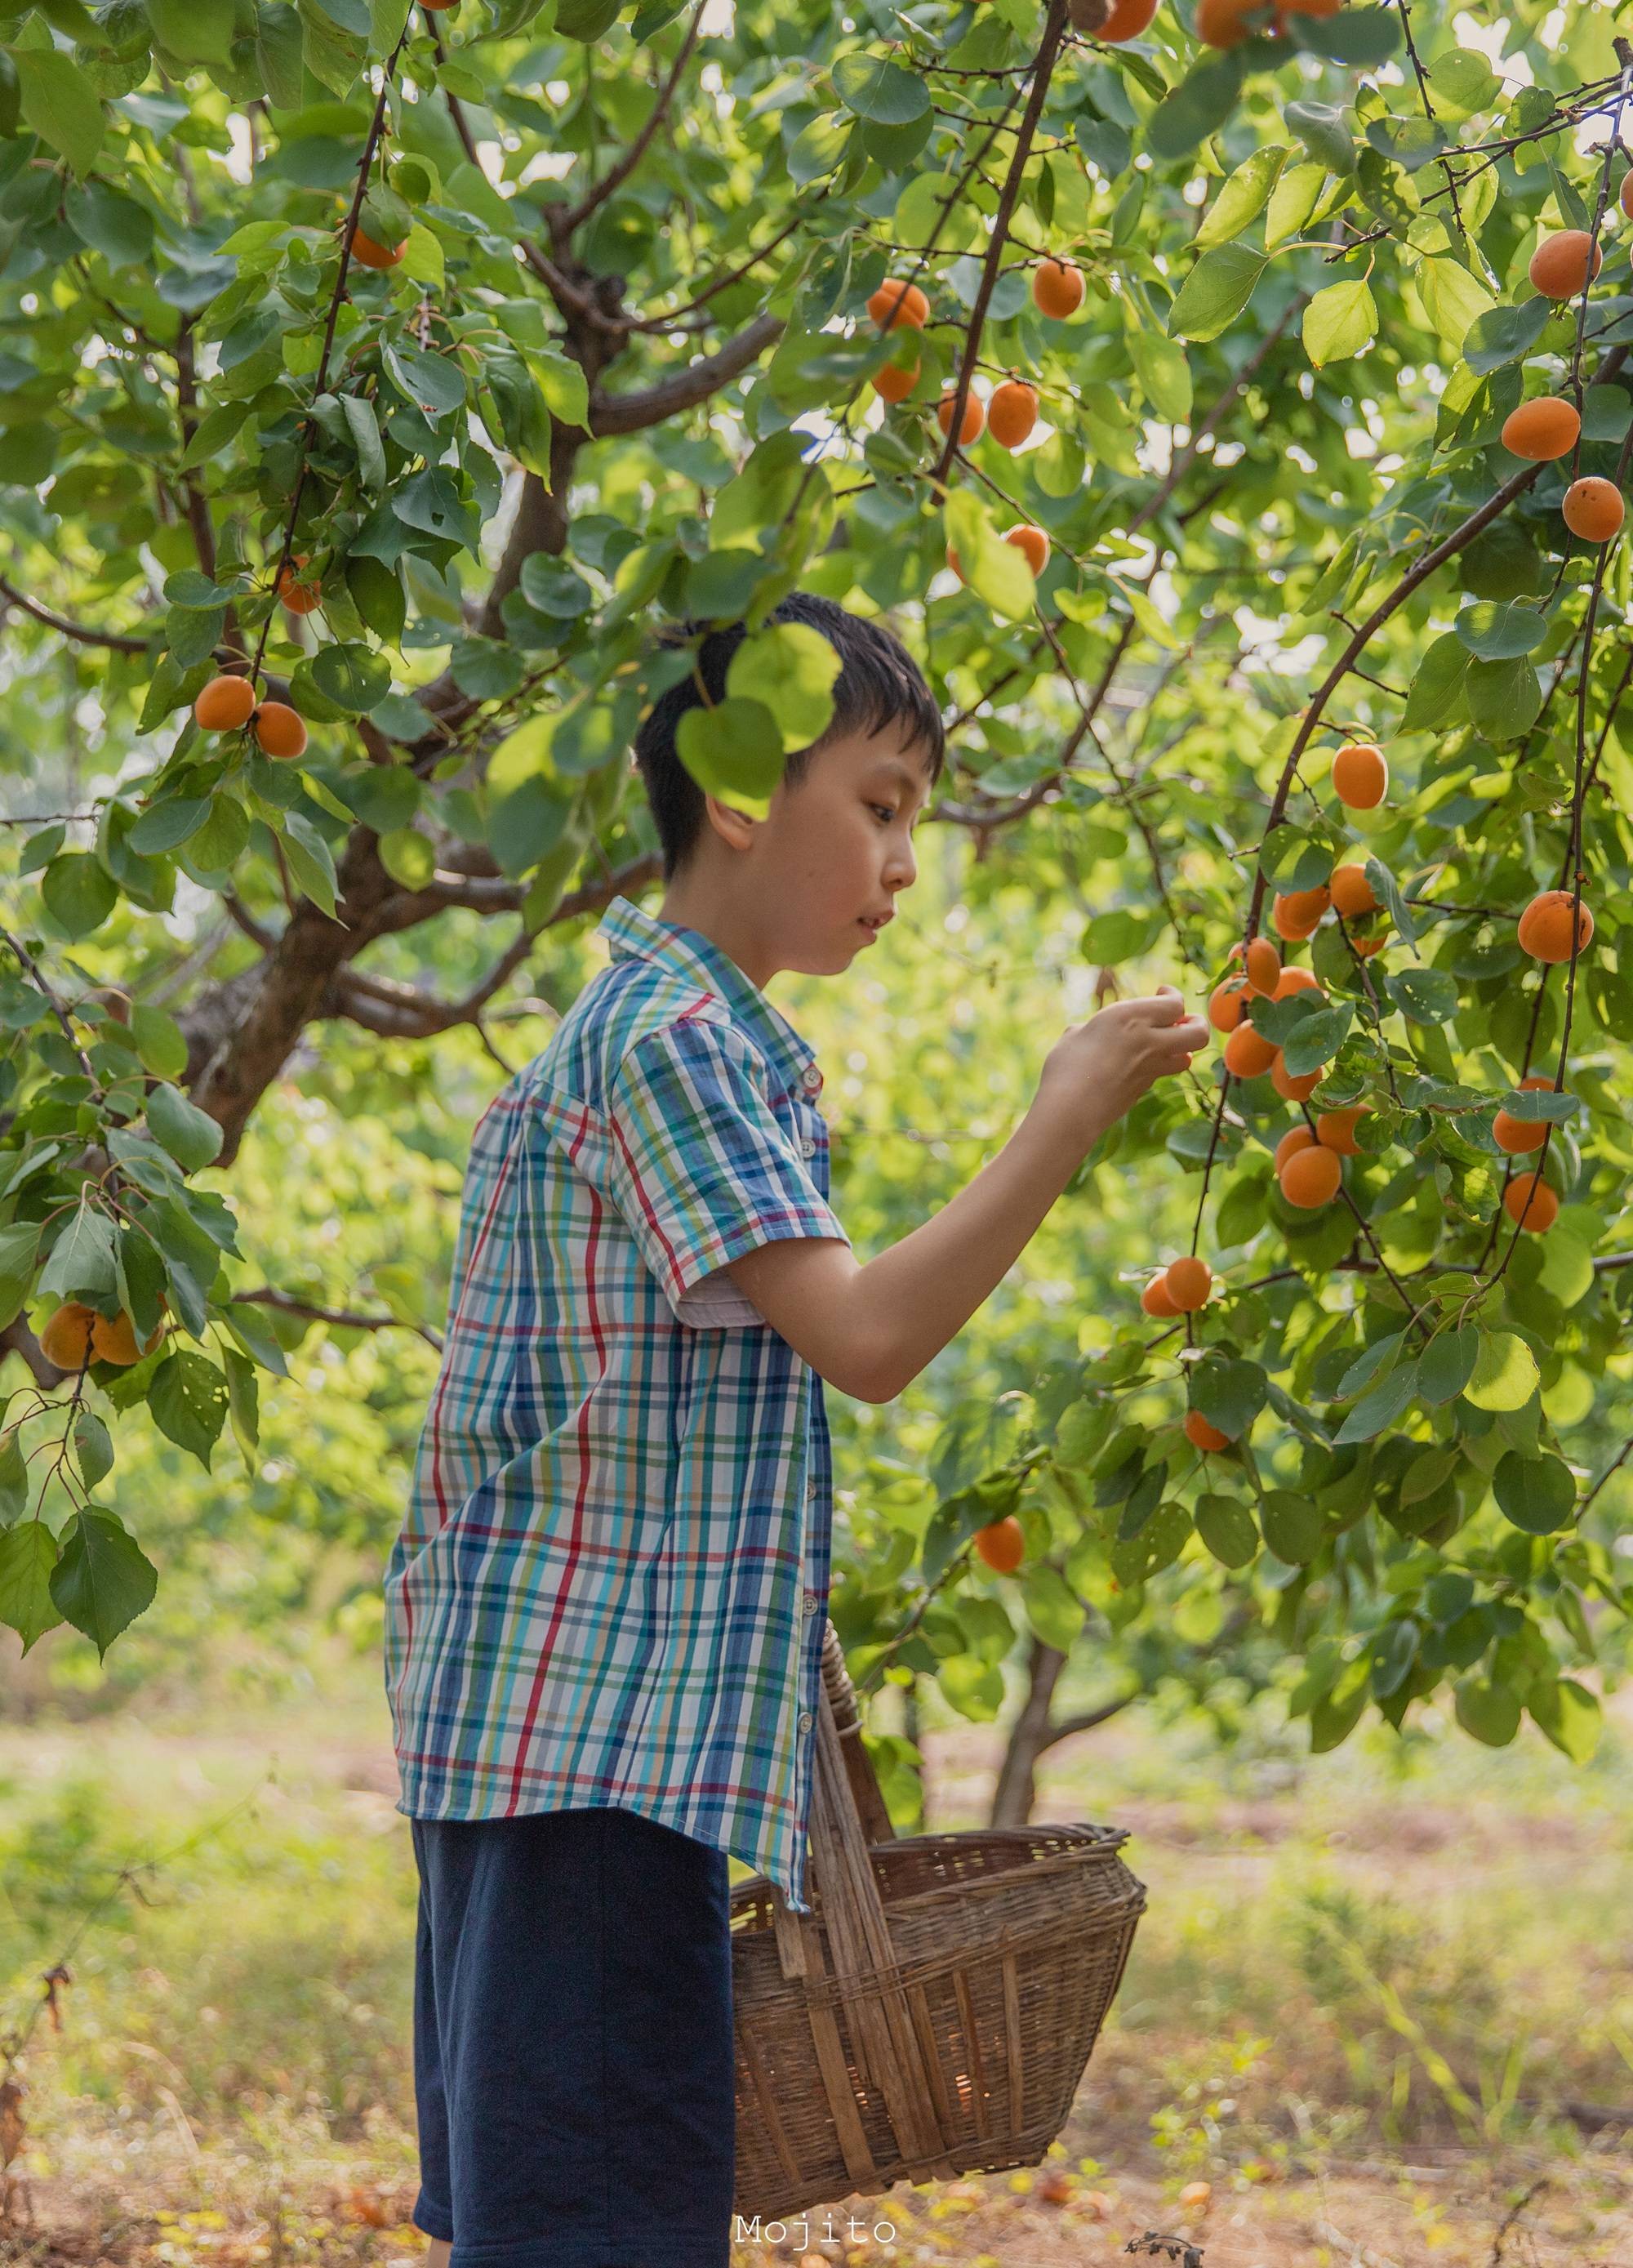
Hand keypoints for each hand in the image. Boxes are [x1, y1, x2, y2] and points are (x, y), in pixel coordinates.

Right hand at [1033, 984, 1208, 1150]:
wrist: (1069, 1111)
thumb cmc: (1065, 1067)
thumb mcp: (1076, 1033)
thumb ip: (1096, 1027)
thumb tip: (1094, 1031)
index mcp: (1131, 1017)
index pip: (1176, 1004)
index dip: (1173, 997)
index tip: (1161, 993)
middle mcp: (1149, 1041)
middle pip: (1198, 1032)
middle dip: (1197, 1025)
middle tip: (1182, 1022)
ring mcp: (1150, 1069)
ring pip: (1187, 1059)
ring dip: (1180, 1050)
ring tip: (1162, 1046)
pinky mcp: (1144, 1090)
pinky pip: (1161, 1074)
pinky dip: (1156, 1067)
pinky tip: (1134, 1066)